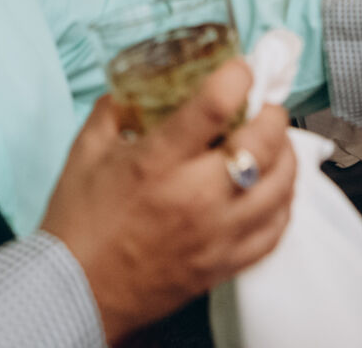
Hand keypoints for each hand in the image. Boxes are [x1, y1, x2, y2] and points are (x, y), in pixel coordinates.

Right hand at [41, 58, 295, 341]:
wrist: (75, 292)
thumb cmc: (78, 224)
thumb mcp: (85, 152)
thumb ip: (114, 111)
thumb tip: (135, 88)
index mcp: (157, 162)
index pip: (214, 106)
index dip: (238, 77)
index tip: (241, 68)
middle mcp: (194, 196)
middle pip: (262, 143)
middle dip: (271, 114)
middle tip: (263, 106)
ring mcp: (216, 233)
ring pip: (281, 187)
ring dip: (286, 156)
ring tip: (274, 144)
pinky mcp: (225, 263)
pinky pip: (276, 231)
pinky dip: (283, 204)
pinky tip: (273, 191)